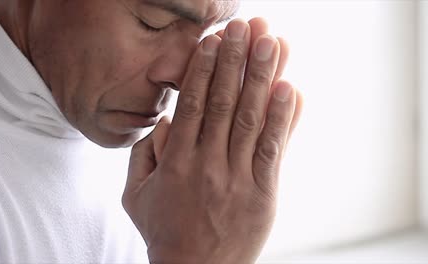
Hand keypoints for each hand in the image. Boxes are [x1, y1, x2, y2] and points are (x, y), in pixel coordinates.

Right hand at [122, 18, 302, 263]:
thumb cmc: (164, 231)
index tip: (214, 41)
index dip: (204, 69)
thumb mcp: (136, 195)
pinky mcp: (263, 193)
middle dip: (236, 61)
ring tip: (273, 43)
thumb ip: (146, 154)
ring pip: (252, 120)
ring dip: (263, 78)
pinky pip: (274, 150)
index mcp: (177, 162)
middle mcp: (208, 165)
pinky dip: (284, 119)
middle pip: (225, 103)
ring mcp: (238, 178)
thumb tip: (167, 120)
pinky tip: (291, 89)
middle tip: (246, 27)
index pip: (193, 105)